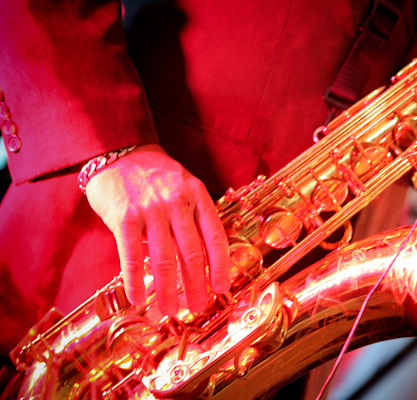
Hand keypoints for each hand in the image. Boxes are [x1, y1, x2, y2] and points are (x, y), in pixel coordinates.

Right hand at [85, 144, 230, 314]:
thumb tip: (199, 260)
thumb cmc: (155, 176)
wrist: (118, 152)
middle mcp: (177, 203)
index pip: (215, 236)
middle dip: (196, 285)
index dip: (221, 265)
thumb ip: (192, 218)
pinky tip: (137, 299)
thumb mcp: (183, 188)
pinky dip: (135, 280)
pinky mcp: (123, 217)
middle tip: (198, 307)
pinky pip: (131, 255)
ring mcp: (150, 210)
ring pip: (164, 259)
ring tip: (170, 310)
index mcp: (197, 196)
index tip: (222, 287)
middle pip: (192, 253)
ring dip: (168, 290)